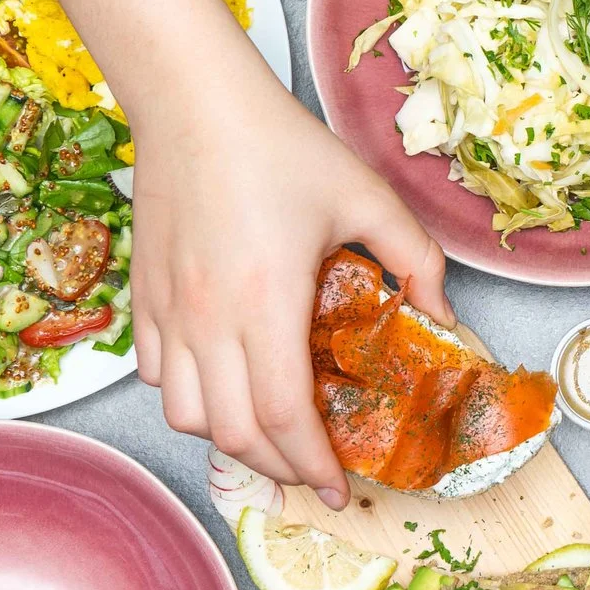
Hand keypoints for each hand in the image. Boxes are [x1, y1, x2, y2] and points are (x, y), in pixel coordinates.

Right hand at [0, 0, 449, 507]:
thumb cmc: (280, 145)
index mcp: (267, 303)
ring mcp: (169, 312)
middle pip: (234, 435)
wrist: (194, 101)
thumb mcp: (366, 197)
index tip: (338, 488)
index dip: (312, 467)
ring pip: (186, 415)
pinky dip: (190, 397)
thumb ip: (415, 260)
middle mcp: (209, 320)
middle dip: (277, 467)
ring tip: (269, 432)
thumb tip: (445, 315)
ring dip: (230, 437)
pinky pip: (158, 376)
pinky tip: (225, 381)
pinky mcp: (144, 297)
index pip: (284, 419)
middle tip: (312, 471)